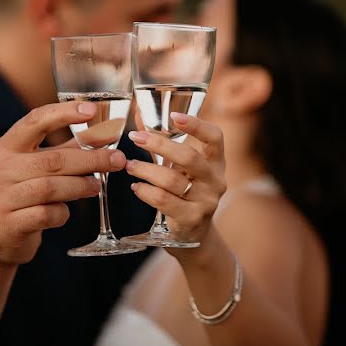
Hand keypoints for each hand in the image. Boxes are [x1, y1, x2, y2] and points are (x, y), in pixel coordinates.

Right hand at [0, 101, 127, 265]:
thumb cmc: (23, 193)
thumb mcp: (38, 166)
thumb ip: (69, 149)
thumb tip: (106, 131)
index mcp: (7, 146)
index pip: (35, 121)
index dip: (64, 113)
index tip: (92, 109)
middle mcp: (1, 169)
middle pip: (53, 160)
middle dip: (90, 159)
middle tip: (117, 159)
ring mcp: (1, 198)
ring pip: (50, 188)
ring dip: (80, 186)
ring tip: (96, 186)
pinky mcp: (9, 225)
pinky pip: (45, 215)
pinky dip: (61, 213)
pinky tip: (65, 212)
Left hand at [126, 112, 225, 247]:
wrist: (194, 232)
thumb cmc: (185, 189)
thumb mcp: (181, 166)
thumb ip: (165, 142)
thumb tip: (139, 114)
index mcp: (216, 161)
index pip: (215, 137)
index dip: (197, 125)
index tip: (174, 116)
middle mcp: (215, 179)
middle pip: (188, 157)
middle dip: (159, 144)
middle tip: (136, 138)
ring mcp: (206, 201)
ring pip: (172, 180)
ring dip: (146, 169)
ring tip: (129, 165)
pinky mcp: (192, 218)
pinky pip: (164, 201)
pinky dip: (146, 191)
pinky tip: (136, 186)